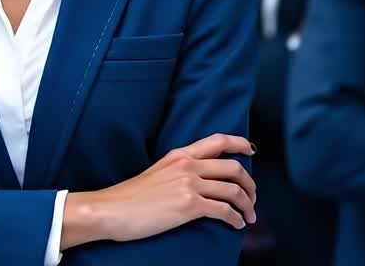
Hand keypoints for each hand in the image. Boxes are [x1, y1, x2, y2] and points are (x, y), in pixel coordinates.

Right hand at [61, 133, 255, 248]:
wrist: (111, 209)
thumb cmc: (130, 197)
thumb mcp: (157, 172)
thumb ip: (179, 171)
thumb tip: (198, 181)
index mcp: (179, 155)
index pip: (218, 140)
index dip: (240, 143)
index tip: (251, 150)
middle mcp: (188, 165)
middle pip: (233, 167)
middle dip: (250, 184)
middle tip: (253, 197)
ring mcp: (189, 184)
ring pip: (233, 190)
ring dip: (247, 204)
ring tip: (249, 216)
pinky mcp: (189, 206)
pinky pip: (224, 210)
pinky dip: (236, 218)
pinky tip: (237, 225)